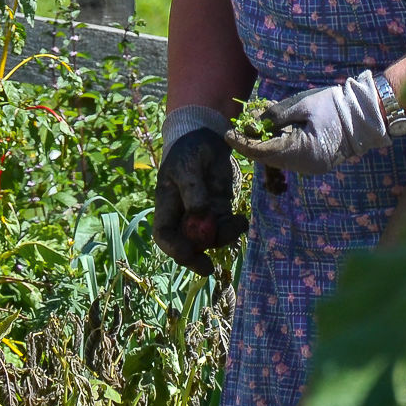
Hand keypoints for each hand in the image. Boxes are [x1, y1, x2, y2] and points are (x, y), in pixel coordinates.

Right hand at [153, 126, 246, 273]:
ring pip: (210, 239)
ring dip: (223, 238)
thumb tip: (199, 213)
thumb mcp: (187, 166)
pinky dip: (234, 228)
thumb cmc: (189, 151)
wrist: (206, 137)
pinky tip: (242, 220)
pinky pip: (225, 227)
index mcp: (166, 206)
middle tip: (210, 267)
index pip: (164, 235)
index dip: (173, 249)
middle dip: (197, 257)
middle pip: (186, 245)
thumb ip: (192, 189)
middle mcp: (182, 216)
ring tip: (237, 224)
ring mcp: (201, 215)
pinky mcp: (219, 210)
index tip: (188, 254)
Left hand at [226, 69, 405, 176]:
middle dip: (252, 143)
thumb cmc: (333, 106)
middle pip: (269, 158)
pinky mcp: (315, 162)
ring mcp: (311, 167)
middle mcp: (305, 166)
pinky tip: (273, 131)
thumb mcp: (301, 106)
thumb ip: (275, 116)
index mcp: (302, 152)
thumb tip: (252, 125)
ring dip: (265, 143)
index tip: (227, 134)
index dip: (244, 144)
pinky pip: (290, 156)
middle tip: (238, 128)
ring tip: (255, 126)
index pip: (264, 152)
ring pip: (279, 158)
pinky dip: (278, 144)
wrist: (365, 115)